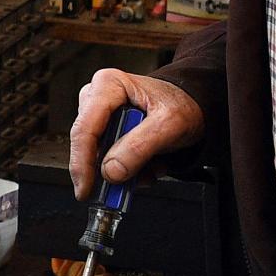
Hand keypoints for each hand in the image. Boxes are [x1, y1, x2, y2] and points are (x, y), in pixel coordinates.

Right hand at [67, 71, 202, 198]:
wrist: (193, 107)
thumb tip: (110, 171)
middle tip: (123, 189)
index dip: (82, 163)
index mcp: (108, 85)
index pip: (84, 129)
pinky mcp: (106, 131)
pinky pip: (107, 160)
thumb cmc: (182, 104)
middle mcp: (97, 97)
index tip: (86, 189)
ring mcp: (100, 115)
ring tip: (150, 169)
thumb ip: (139, 147)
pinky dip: (128, 170)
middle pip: (88, 144)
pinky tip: (147, 166)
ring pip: (98, 156)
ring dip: (123, 171)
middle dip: (107, 170)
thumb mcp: (169, 124)